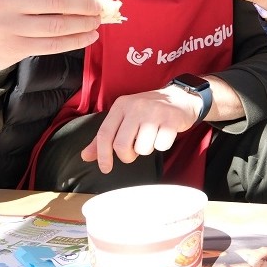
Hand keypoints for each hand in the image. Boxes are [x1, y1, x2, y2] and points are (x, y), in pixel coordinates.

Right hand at [0, 0, 102, 82]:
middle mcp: (3, 3)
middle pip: (54, 2)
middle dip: (83, 5)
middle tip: (97, 7)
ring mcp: (9, 28)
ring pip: (57, 26)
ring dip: (83, 24)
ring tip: (97, 21)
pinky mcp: (16, 49)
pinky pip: (53, 45)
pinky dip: (75, 41)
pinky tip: (89, 37)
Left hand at [80, 86, 201, 172]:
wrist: (180, 97)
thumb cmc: (149, 111)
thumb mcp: (125, 117)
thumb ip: (105, 137)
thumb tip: (86, 156)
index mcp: (121, 105)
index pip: (104, 133)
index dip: (102, 155)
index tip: (105, 168)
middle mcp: (136, 106)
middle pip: (121, 145)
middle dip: (127, 156)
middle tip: (134, 152)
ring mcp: (154, 112)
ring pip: (142, 148)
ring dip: (146, 149)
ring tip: (151, 137)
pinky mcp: (171, 120)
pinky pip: (161, 146)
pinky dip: (162, 145)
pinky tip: (164, 134)